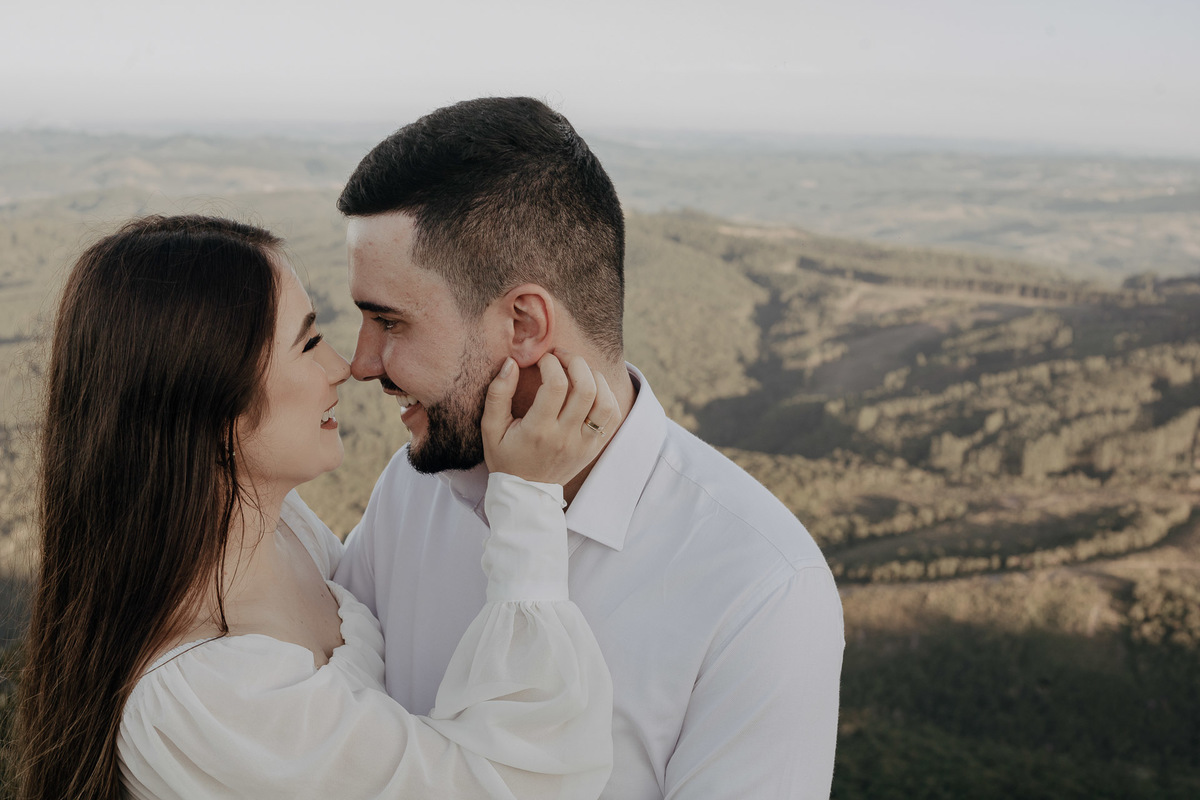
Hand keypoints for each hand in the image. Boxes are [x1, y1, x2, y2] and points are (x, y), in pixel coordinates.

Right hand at [482, 351, 617, 484]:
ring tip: (578, 370)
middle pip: (586, 388)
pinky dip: (606, 395)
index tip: (542, 359)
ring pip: (605, 401)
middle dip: (575, 362)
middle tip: (561, 356)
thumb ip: (498, 394)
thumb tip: (511, 363)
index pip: (556, 385)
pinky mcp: (595, 447)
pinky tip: (591, 387)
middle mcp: (565, 437)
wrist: (526, 494)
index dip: (551, 363)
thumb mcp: (490, 428)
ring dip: (594, 377)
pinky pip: (612, 416)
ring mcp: (584, 444)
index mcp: (538, 431)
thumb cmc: (505, 458)